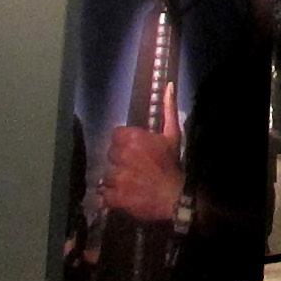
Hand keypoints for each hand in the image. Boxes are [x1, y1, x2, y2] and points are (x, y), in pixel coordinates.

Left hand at [99, 82, 182, 221]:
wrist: (175, 196)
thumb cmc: (172, 164)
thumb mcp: (173, 135)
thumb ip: (168, 109)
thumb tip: (168, 85)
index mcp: (133, 139)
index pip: (116, 135)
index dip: (124, 142)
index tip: (134, 150)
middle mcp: (122, 156)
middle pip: (110, 154)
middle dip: (120, 160)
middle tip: (133, 167)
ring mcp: (117, 177)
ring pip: (107, 174)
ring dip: (115, 179)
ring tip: (129, 182)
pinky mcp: (115, 196)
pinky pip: (104, 194)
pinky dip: (111, 196)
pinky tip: (123, 194)